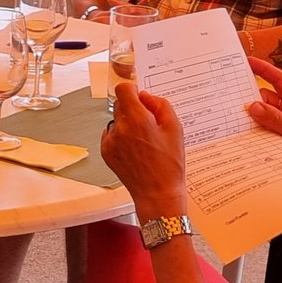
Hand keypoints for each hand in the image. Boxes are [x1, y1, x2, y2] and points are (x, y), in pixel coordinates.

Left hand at [101, 88, 189, 216]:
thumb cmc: (169, 165)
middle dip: (134, 109)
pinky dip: (121, 138)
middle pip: (120, 104)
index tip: (140, 96)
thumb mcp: (175, 128)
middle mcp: (119, 128)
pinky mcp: (106, 152)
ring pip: (116, 120)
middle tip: (150, 124)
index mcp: (136, 119)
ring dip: (128, 124)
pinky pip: (112, 135)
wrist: (157, 193)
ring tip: (145, 142)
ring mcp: (110, 141)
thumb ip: (160, 105)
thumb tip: (146, 96)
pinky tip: (137, 150)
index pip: (123, 88)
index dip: (133, 89)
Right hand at [242, 58, 281, 168]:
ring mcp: (280, 124)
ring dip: (249, 116)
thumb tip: (255, 107)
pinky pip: (258, 128)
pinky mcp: (273, 136)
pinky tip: (242, 132)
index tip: (249, 61)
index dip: (264, 69)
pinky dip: (250, 129)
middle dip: (251, 95)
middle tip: (233, 94)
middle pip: (264, 97)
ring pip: (259, 113)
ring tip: (237, 119)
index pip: (279, 80)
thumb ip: (277, 120)